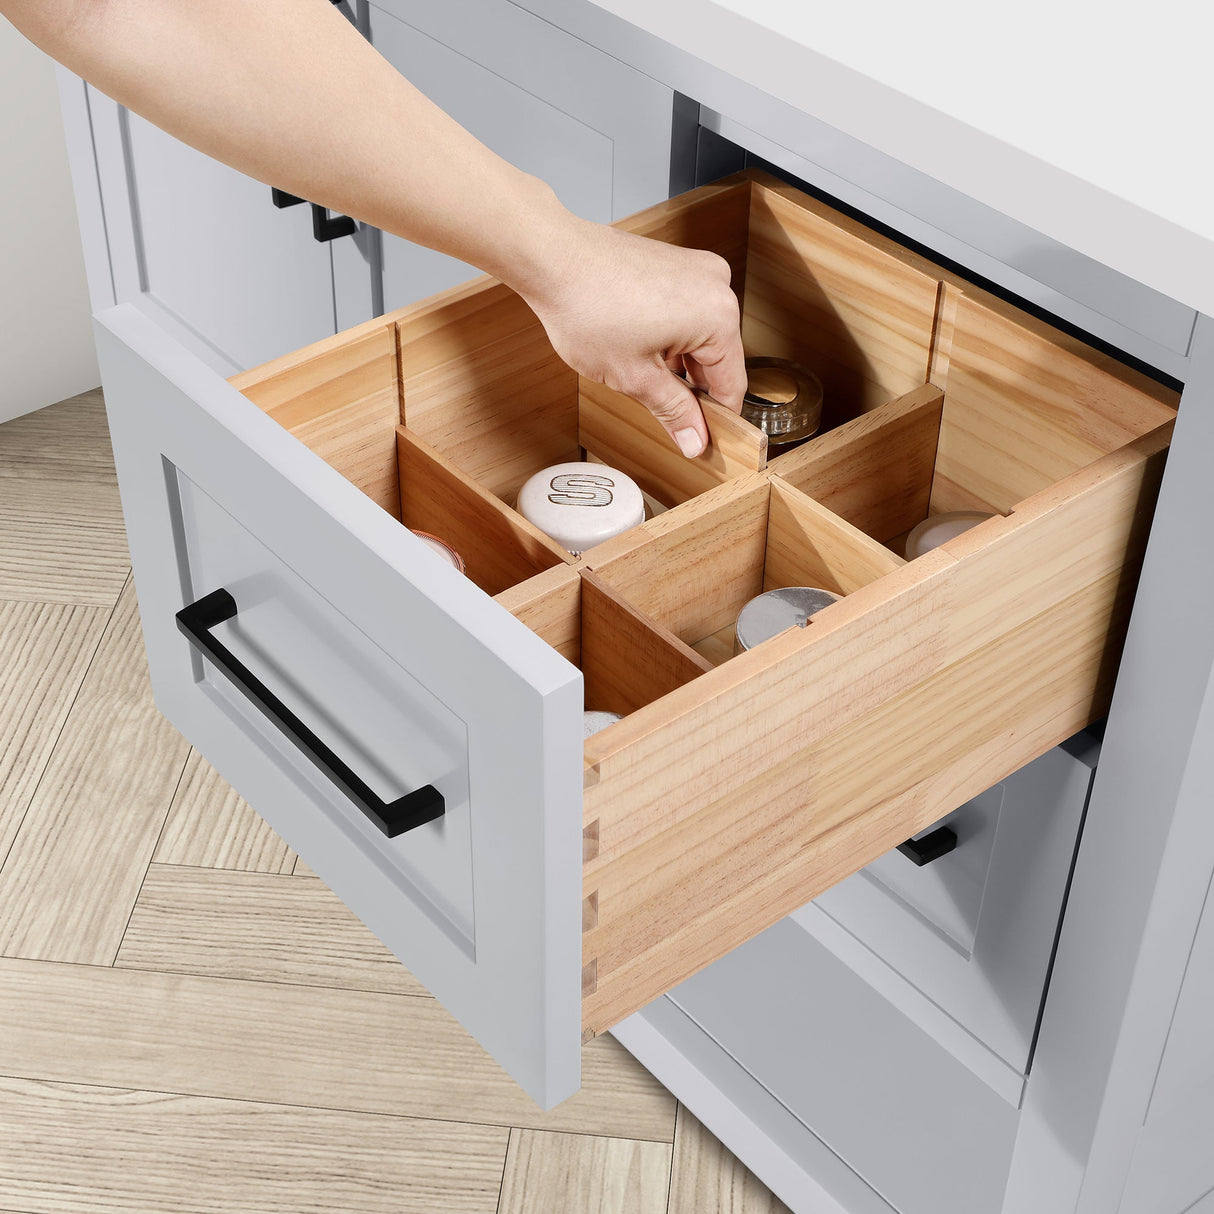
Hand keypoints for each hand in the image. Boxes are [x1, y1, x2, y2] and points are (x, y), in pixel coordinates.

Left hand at [521, 216, 745, 457]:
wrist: (551, 257)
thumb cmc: (586, 306)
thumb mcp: (634, 376)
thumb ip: (672, 411)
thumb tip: (694, 439)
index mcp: (718, 316)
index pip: (732, 384)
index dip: (717, 420)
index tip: (702, 441)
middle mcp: (716, 286)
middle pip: (718, 358)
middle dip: (693, 389)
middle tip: (666, 417)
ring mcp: (696, 270)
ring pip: (700, 336)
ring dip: (678, 363)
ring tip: (640, 376)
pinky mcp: (677, 263)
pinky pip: (686, 312)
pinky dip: (670, 337)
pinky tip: (639, 350)